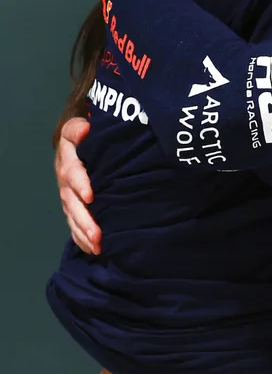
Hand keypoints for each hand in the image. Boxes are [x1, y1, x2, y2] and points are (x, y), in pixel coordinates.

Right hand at [55, 117, 100, 254]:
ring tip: (97, 243)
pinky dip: (81, 236)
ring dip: (83, 229)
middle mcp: (65, 168)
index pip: (71, 162)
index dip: (79, 179)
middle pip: (70, 194)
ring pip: (71, 211)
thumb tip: (88, 129)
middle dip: (83, 214)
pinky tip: (92, 248)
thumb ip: (100, 127)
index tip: (90, 195)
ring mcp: (67, 187)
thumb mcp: (104, 124)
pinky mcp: (71, 202)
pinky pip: (73, 222)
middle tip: (97, 231)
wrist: (93, 138)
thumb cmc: (104, 131)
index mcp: (72, 146)